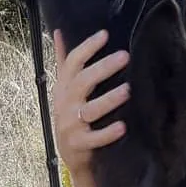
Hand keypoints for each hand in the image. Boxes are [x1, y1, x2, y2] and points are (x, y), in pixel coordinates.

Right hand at [52, 28, 129, 181]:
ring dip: (108, 99)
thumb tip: (58, 31)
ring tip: (127, 89)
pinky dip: (107, 133)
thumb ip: (64, 61)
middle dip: (103, 68)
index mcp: (64, 87)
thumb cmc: (70, 114)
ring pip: (89, 110)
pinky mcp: (78, 145)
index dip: (87, 48)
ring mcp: (70, 125)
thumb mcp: (65, 88)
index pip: (73, 62)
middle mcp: (65, 103)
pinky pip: (94, 138)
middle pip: (82, 82)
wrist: (69, 155)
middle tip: (124, 56)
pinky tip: (122, 126)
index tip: (105, 34)